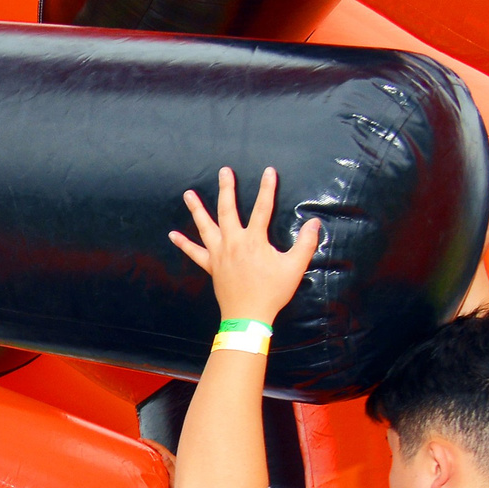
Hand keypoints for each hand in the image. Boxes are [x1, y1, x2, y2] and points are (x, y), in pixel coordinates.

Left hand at [169, 165, 321, 326]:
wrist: (248, 316)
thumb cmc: (272, 291)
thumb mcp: (295, 266)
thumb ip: (307, 243)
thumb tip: (315, 222)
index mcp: (254, 240)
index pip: (263, 208)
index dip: (267, 188)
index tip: (269, 171)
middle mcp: (233, 243)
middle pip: (227, 210)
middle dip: (226, 189)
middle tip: (224, 171)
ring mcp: (219, 254)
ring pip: (205, 227)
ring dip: (197, 209)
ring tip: (188, 194)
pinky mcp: (211, 266)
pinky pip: (194, 253)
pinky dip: (183, 243)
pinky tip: (173, 234)